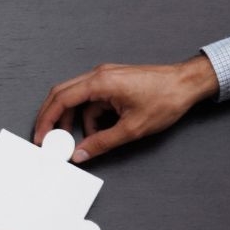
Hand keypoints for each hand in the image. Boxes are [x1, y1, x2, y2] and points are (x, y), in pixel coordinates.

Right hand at [34, 57, 218, 162]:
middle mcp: (98, 75)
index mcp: (100, 82)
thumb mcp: (131, 128)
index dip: (46, 120)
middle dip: (51, 118)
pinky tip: (98, 132)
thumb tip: (80, 154)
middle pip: (62, 95)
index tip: (41, 137)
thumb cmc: (166, 99)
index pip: (61, 99)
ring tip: (76, 141)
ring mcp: (105, 77)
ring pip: (76, 99)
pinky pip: (91, 100)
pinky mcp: (112, 83)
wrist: (189, 83)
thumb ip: (101, 143)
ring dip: (73, 120)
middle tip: (46, 139)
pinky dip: (90, 117)